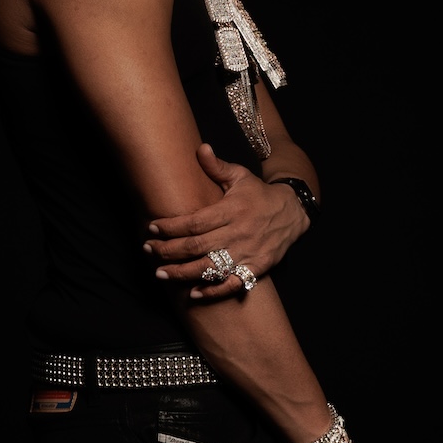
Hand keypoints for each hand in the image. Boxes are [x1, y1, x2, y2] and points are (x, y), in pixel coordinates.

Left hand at [144, 143, 308, 299]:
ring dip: (183, 273)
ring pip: (211, 268)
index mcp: (232, 210)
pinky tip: (194, 294)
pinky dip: (214, 292)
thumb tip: (200, 148)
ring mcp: (248, 253)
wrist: (293, 212)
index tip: (152, 227)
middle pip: (198, 246)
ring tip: (161, 274)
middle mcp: (239, 233)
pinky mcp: (257, 268)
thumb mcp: (240, 176)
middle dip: (169, 250)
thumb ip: (217, 166)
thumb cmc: (259, 194)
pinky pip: (233, 284)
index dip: (171, 226)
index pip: (195, 222)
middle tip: (149, 250)